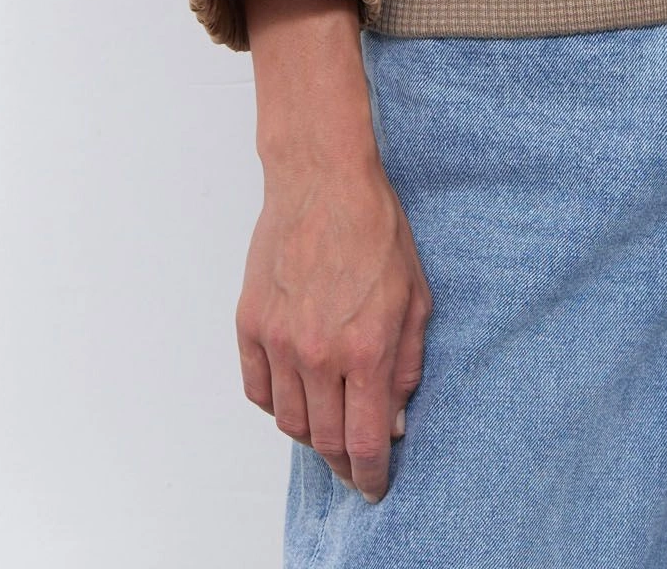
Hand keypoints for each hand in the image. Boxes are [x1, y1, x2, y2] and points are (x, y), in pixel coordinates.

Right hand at [236, 149, 431, 505]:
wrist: (322, 179)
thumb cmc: (376, 229)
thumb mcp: (415, 296)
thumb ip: (407, 364)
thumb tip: (397, 419)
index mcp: (365, 347)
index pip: (365, 441)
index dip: (371, 475)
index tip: (375, 486)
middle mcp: (318, 352)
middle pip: (325, 441)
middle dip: (345, 462)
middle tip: (356, 464)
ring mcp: (278, 339)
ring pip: (290, 422)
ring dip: (312, 434)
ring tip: (330, 425)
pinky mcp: (250, 324)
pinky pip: (259, 390)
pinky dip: (277, 403)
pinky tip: (297, 394)